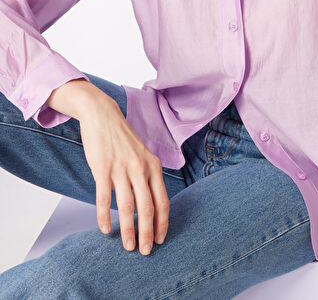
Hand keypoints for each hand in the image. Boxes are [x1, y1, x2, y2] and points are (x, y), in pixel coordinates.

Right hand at [79, 98, 169, 254]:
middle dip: (147, 233)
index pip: (163, 200)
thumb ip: (146, 178)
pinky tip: (105, 229)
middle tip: (145, 251)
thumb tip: (146, 206)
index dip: (162, 223)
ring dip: (128, 230)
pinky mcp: (102, 168)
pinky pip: (104, 198)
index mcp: (153, 166)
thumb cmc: (122, 140)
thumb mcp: (142, 156)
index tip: (161, 239)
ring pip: (127, 207)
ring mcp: (121, 168)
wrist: (103, 116)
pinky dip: (104, 216)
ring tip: (127, 246)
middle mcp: (140, 168)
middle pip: (147, 208)